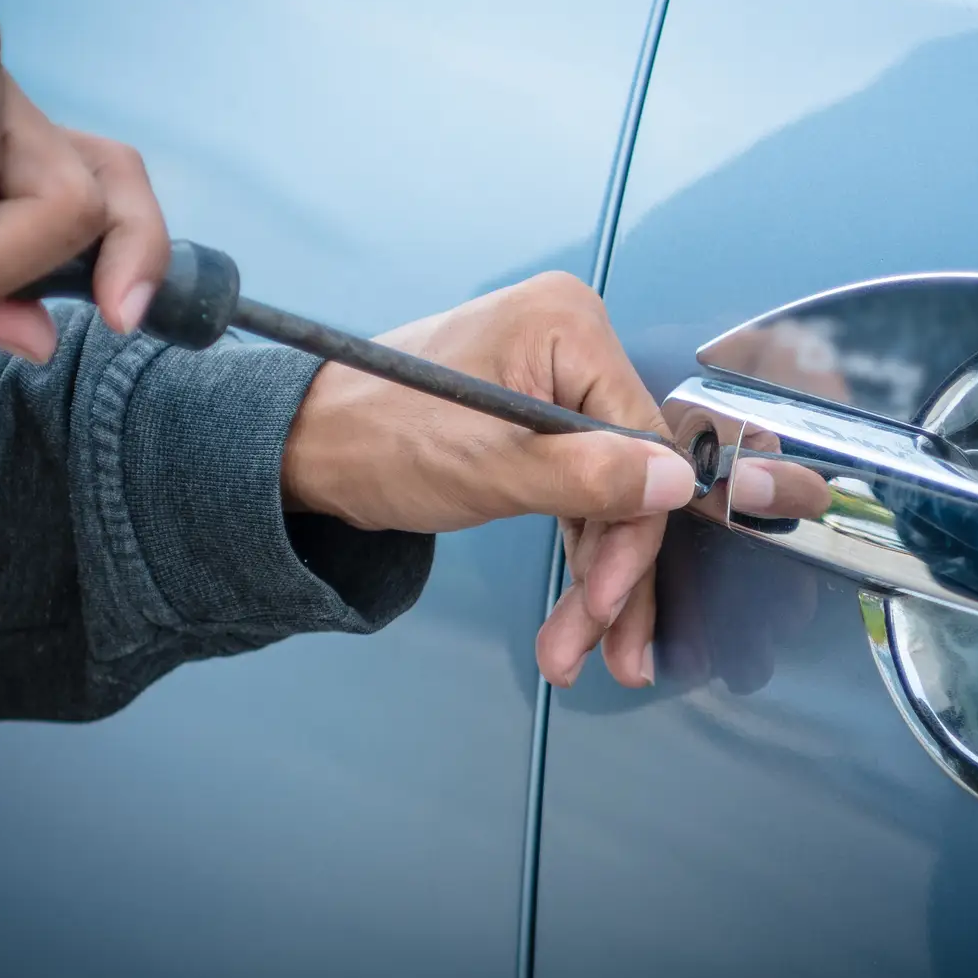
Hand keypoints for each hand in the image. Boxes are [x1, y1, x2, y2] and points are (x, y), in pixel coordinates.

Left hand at [281, 273, 699, 689]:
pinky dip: (573, 553)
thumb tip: (676, 483)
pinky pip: (573, 490)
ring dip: (594, 579)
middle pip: (624, 475)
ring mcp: (552, 380)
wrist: (301, 445)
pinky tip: (573, 615)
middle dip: (612, 574)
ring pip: (602, 496)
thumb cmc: (375, 437)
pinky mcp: (533, 419)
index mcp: (569, 327)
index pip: (640, 443)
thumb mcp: (491, 468)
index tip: (612, 605)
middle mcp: (570, 343)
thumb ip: (589, 478)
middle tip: (603, 650)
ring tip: (574, 650)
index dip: (632, 533)